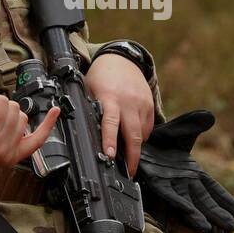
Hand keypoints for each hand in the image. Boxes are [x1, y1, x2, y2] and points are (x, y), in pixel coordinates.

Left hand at [84, 53, 155, 173]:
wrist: (121, 59)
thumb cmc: (101, 77)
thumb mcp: (89, 90)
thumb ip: (90, 109)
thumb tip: (83, 133)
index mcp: (109, 98)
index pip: (110, 122)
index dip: (110, 140)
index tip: (110, 155)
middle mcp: (128, 102)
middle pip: (133, 134)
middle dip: (132, 156)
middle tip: (129, 173)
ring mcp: (141, 104)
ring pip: (142, 133)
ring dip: (136, 148)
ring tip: (129, 158)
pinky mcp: (150, 105)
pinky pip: (148, 127)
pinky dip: (142, 136)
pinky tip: (133, 138)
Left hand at [136, 110, 233, 232]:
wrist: (135, 140)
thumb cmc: (158, 140)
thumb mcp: (180, 130)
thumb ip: (195, 125)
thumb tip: (210, 117)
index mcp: (194, 174)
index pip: (215, 190)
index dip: (228, 202)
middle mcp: (185, 183)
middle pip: (207, 202)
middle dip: (220, 216)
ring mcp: (172, 186)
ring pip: (193, 205)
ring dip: (205, 218)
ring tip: (218, 232)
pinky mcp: (158, 185)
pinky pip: (174, 199)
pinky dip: (186, 210)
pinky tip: (196, 222)